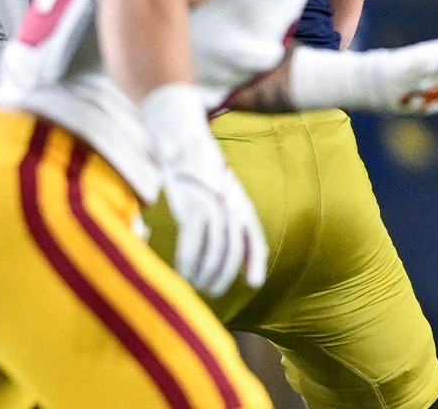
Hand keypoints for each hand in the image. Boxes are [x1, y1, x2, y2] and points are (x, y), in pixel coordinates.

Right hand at [161, 155, 267, 297]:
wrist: (185, 146)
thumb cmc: (206, 178)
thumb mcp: (229, 197)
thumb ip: (239, 227)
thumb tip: (255, 263)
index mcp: (242, 206)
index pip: (254, 237)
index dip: (255, 261)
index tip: (254, 283)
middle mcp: (230, 209)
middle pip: (232, 251)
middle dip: (222, 275)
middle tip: (211, 291)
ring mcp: (211, 209)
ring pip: (213, 252)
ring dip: (204, 273)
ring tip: (195, 285)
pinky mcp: (190, 210)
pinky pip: (191, 245)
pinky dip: (187, 263)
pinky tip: (182, 273)